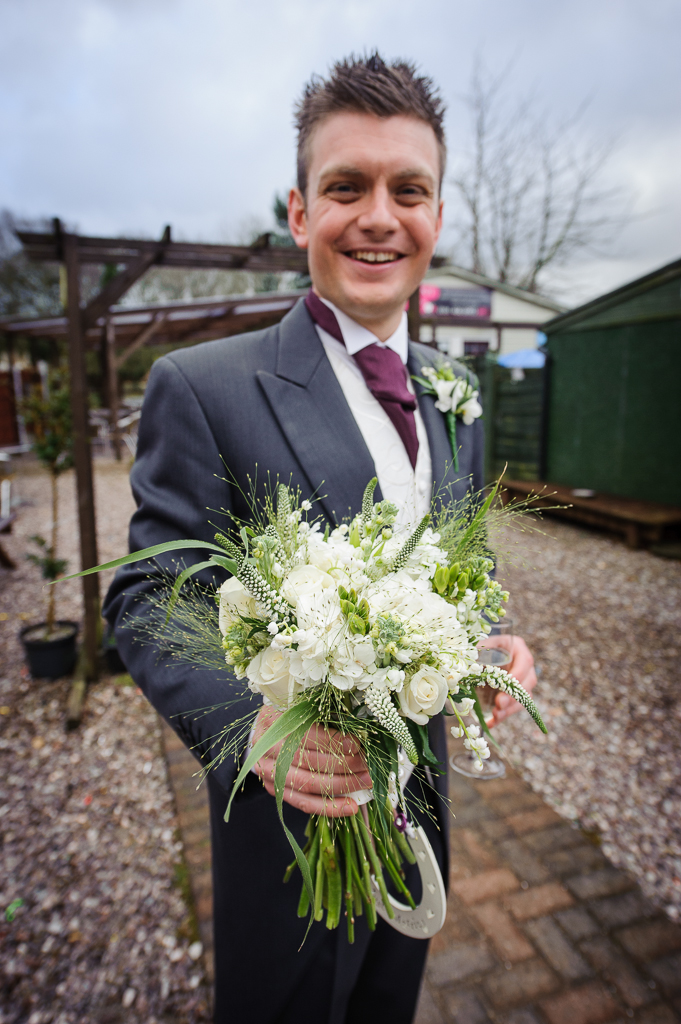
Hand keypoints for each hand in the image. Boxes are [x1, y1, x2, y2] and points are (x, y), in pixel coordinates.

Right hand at [252, 705, 372, 816]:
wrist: (263, 731)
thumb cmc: (289, 714)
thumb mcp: (302, 705)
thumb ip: (323, 716)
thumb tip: (358, 730)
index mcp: (274, 721)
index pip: (305, 735)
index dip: (332, 741)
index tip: (356, 743)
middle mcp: (267, 749)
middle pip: (308, 761)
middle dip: (343, 764)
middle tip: (368, 764)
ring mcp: (269, 772)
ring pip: (308, 784)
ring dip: (342, 785)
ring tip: (365, 782)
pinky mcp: (276, 790)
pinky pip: (304, 803)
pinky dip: (329, 807)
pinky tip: (350, 807)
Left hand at [478, 634, 536, 726]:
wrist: (479, 653)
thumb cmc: (479, 647)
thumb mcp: (478, 646)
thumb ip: (475, 653)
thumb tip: (465, 666)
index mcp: (517, 648)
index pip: (525, 662)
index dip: (518, 674)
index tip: (507, 684)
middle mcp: (523, 665)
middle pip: (527, 683)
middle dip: (513, 696)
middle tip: (499, 704)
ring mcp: (521, 681)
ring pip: (523, 699)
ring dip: (509, 709)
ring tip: (495, 716)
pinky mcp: (514, 695)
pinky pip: (513, 707)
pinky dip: (502, 716)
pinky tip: (490, 722)